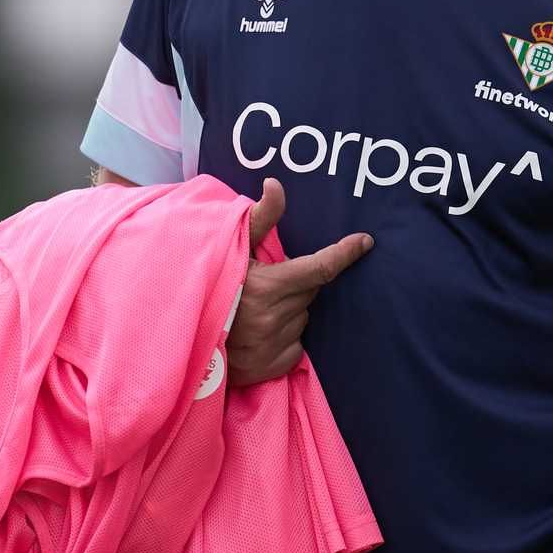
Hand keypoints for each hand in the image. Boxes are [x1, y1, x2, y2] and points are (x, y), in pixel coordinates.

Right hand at [227, 178, 371, 386]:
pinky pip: (297, 346)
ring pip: (304, 318)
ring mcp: (273, 346)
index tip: (365, 241)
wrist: (188, 338)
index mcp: (267, 287)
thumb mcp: (233, 250)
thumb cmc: (215, 286)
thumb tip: (275, 184)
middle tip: (270, 286)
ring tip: (259, 312)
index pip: (319, 268)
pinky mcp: (273, 367)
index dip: (345, 253)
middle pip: (310, 293)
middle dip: (298, 285)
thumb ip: (259, 218)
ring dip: (290, 312)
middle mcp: (273, 318)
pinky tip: (262, 334)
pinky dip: (286, 338)